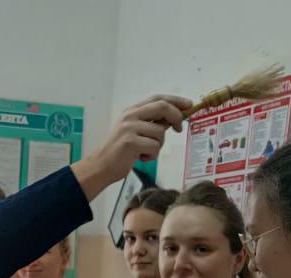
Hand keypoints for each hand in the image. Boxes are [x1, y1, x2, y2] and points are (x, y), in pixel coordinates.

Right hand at [72, 95, 192, 198]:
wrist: (102, 165)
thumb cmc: (120, 151)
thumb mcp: (136, 132)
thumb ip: (152, 123)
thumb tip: (174, 118)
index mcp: (131, 111)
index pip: (157, 98)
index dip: (175, 100)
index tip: (188, 105)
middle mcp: (130, 116)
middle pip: (162, 107)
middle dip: (176, 116)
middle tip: (179, 129)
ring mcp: (129, 128)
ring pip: (160, 132)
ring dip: (158, 145)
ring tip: (145, 151)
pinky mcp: (131, 142)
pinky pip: (155, 146)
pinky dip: (152, 155)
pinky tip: (140, 157)